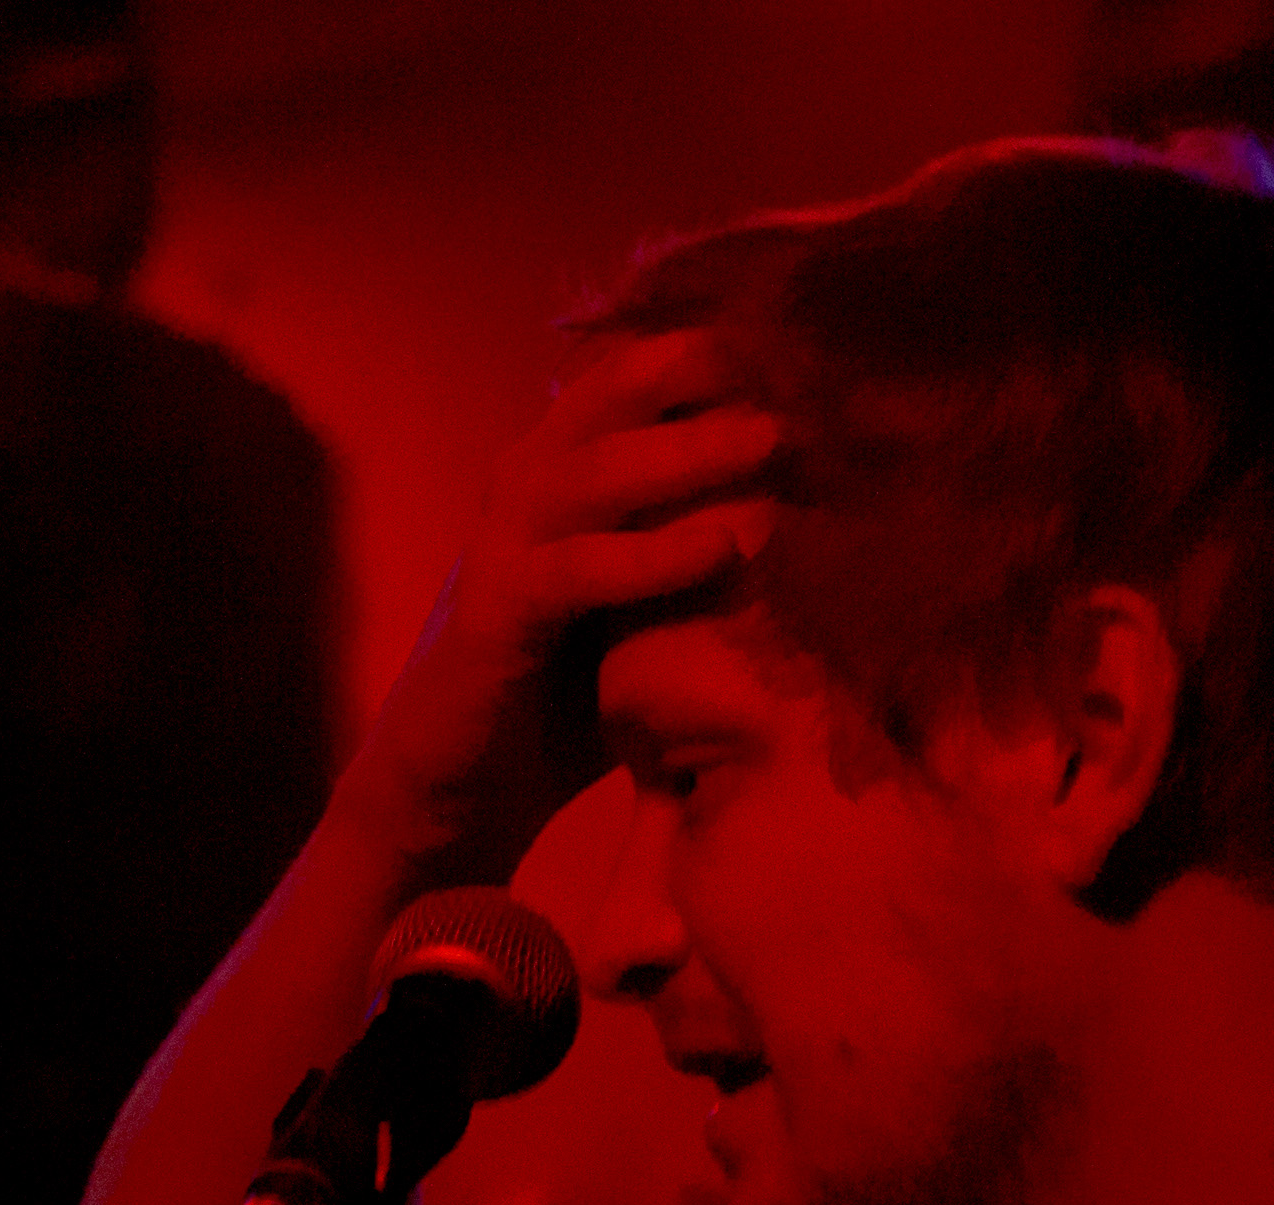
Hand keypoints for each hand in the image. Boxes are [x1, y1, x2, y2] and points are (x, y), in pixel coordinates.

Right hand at [350, 327, 779, 882]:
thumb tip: (816, 505)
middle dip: (708, 372)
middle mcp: (526, 485)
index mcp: (560, 467)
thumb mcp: (644, 603)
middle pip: (616, 393)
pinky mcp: (494, 613)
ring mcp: (502, 543)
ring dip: (688, 450)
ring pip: (597, 469)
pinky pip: (578, 568)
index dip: (717, 354)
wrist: (457, 787)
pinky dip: (651, 555)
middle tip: (800, 367)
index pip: (637, 378)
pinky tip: (720, 546)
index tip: (808, 347)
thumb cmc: (565, 697)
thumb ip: (696, 542)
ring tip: (771, 438)